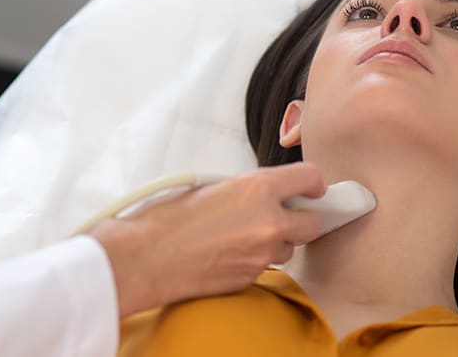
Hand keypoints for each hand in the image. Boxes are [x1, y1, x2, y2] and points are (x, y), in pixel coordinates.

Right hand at [88, 162, 325, 317]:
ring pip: (288, 247)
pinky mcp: (251, 278)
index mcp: (257, 188)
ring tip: (240, 236)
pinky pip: (264, 266)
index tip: (307, 189)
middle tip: (278, 214)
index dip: (311, 183)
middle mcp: (268, 221)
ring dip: (274, 241)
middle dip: (299, 218)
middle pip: (312, 222)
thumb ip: (244, 188)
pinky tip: (225, 253)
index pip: (310, 179)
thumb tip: (262, 192)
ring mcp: (262, 254)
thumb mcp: (208, 184)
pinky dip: (252, 258)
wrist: (145, 257)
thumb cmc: (165, 216)